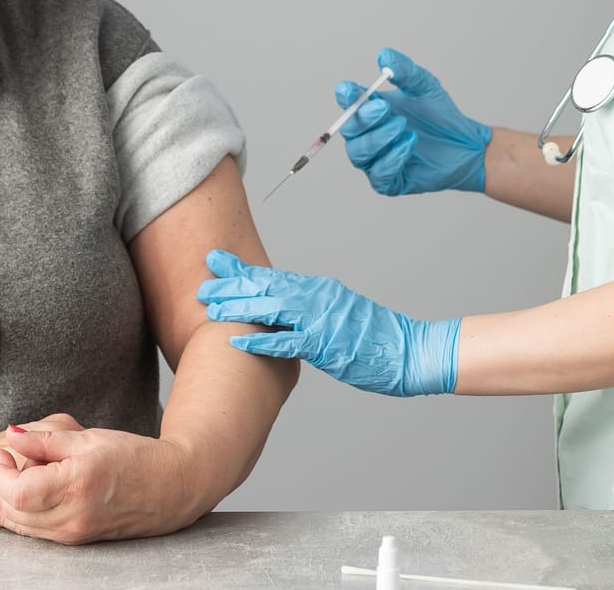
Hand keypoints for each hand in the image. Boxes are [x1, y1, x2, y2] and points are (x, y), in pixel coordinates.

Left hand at [0, 427, 200, 543]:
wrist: (171, 486)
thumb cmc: (135, 456)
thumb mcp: (89, 438)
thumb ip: (45, 441)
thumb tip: (11, 434)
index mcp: (78, 484)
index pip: (19, 491)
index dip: (0, 475)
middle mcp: (75, 515)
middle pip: (16, 511)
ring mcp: (76, 532)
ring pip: (24, 526)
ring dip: (4, 506)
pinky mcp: (79, 539)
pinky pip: (38, 533)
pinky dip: (20, 518)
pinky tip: (10, 504)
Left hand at [196, 250, 458, 396]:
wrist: (410, 352)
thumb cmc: (376, 339)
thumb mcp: (340, 313)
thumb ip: (311, 310)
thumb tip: (284, 312)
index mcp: (319, 290)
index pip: (273, 276)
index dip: (242, 270)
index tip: (216, 262)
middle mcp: (317, 297)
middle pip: (267, 287)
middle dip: (232, 286)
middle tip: (203, 286)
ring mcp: (322, 319)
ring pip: (272, 307)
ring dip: (239, 307)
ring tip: (210, 310)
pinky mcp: (326, 344)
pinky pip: (287, 341)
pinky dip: (260, 339)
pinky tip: (236, 340)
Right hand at [336, 48, 490, 195]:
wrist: (465, 144)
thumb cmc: (440, 116)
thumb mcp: (426, 87)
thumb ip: (406, 72)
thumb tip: (384, 55)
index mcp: (371, 111)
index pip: (348, 103)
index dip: (346, 97)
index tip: (350, 90)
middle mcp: (368, 136)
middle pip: (349, 130)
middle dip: (364, 118)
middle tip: (385, 108)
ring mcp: (376, 160)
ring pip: (359, 153)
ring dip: (378, 138)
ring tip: (403, 126)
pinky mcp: (389, 182)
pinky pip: (379, 174)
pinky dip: (392, 158)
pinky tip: (409, 144)